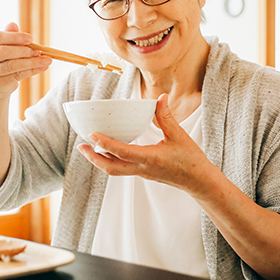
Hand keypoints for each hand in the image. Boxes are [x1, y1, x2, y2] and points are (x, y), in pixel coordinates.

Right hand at [0, 22, 52, 99]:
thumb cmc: (0, 59)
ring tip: (45, 59)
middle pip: (1, 52)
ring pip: (11, 66)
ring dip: (31, 62)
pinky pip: (17, 75)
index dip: (14, 37)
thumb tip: (13, 24)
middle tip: (38, 50)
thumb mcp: (3, 45)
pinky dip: (32, 71)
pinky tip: (42, 67)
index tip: (30, 38)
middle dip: (22, 50)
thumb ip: (8, 34)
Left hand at [77, 93, 214, 195]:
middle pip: (111, 167)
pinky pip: (121, 168)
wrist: (199, 182)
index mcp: (150, 158)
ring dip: (99, 160)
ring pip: (114, 170)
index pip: (123, 152)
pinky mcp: (142, 172)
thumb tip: (160, 97)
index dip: (106, 144)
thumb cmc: (191, 160)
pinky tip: (105, 150)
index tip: (92, 135)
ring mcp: (141, 172)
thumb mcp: (180, 136)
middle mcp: (142, 168)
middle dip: (93, 158)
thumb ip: (167, 117)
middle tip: (81, 146)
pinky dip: (109, 160)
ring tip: (87, 148)